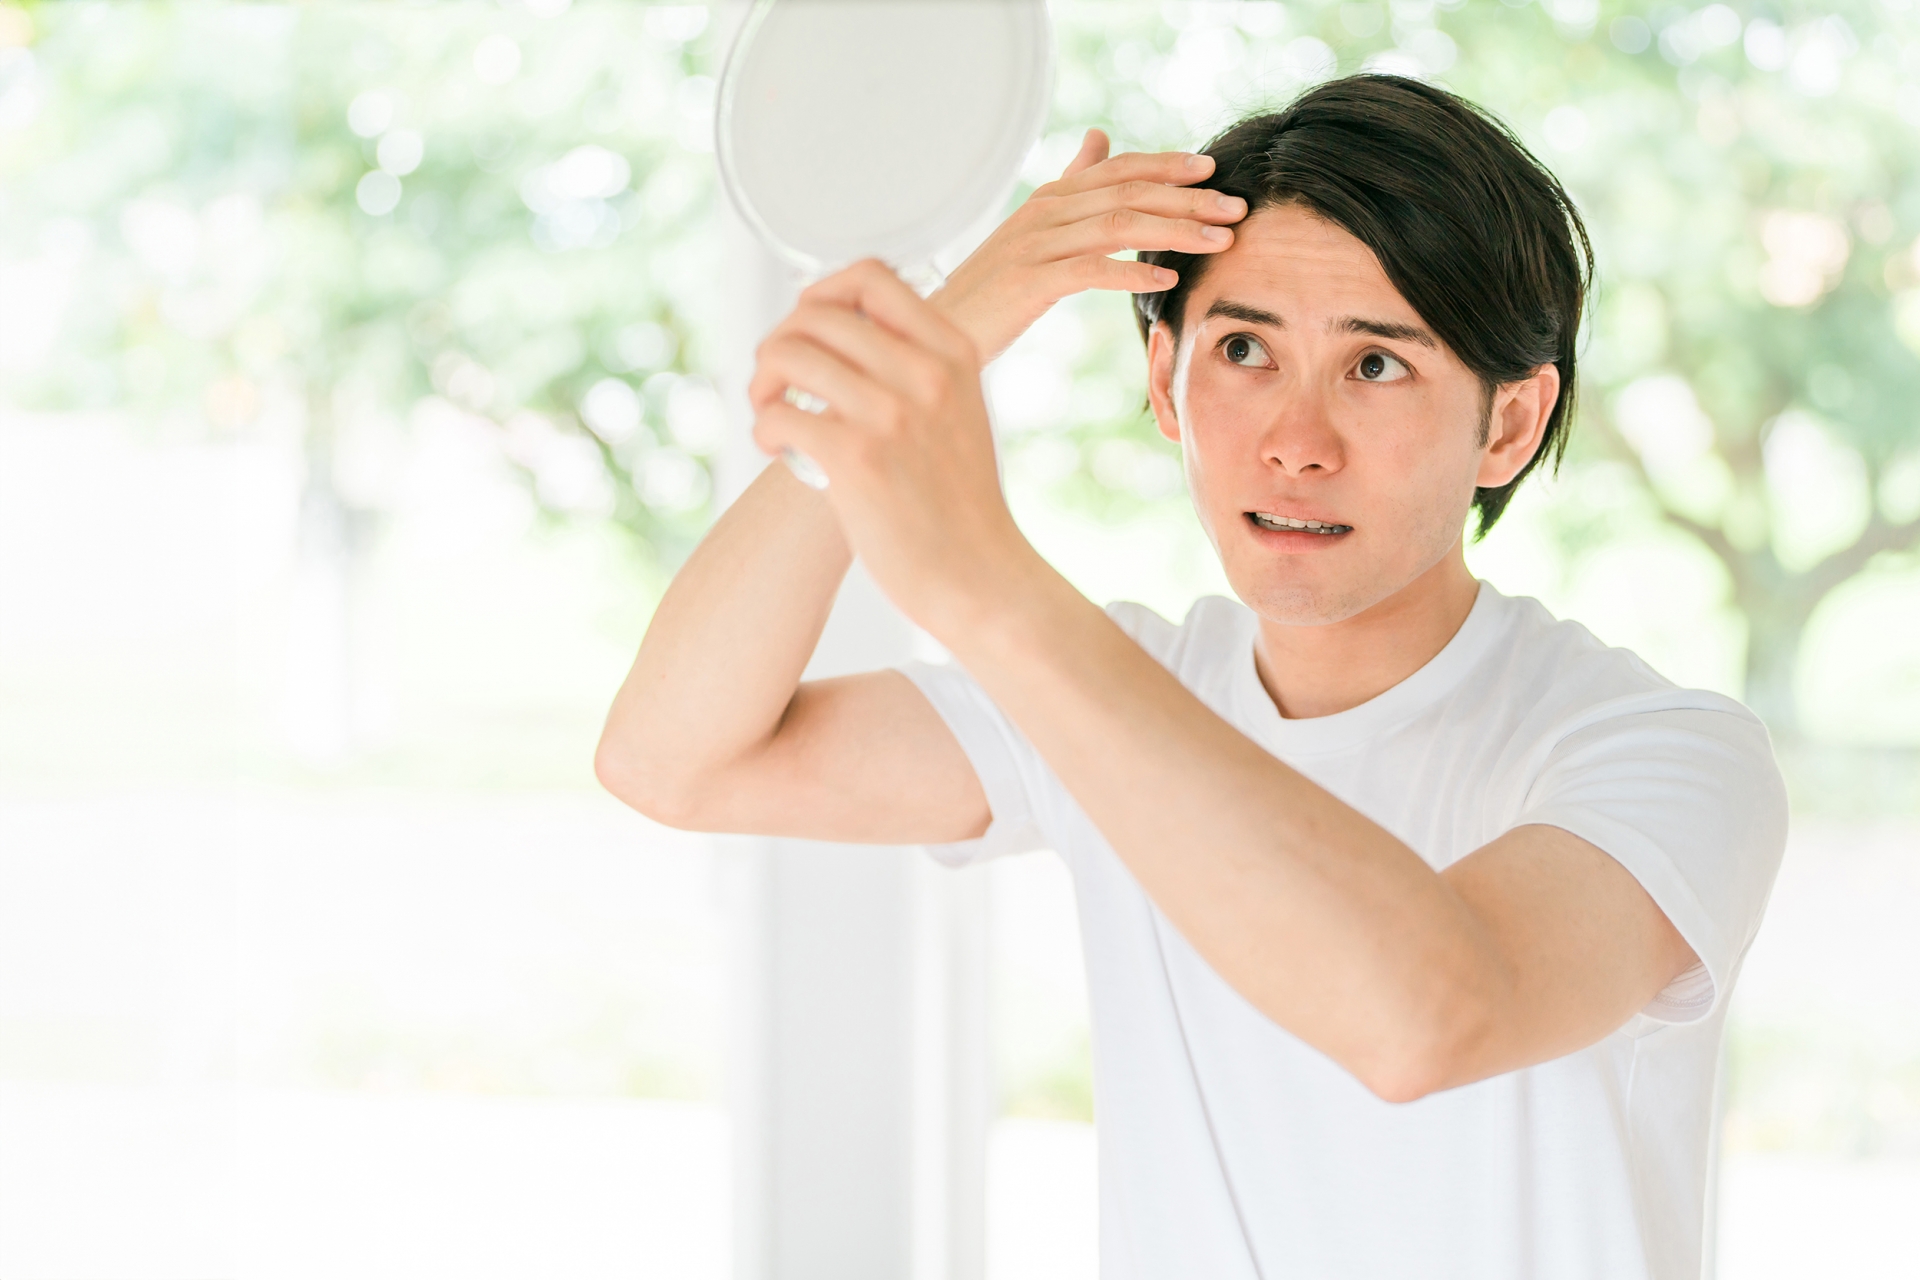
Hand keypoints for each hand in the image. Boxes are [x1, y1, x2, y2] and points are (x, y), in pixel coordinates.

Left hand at [749, 260, 1031, 636]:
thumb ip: (917, 367)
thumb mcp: (961, 410)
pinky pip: (779, 413)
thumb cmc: (960, 503)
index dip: (822, 291)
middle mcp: (923, 372)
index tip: (810, 327)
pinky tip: (776, 449)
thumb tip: (844, 329)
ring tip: (770, 413)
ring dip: (761, 382)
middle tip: (777, 382)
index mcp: (952, 352)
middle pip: (815, 312)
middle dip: (780, 342)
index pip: (871, 275)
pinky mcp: (856, 458)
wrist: (978, 575)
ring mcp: (890, 413)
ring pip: (786, 353)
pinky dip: (763, 429)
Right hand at [930, 128, 1246, 365]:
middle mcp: (1044, 212)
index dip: (1168, 166)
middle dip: (1189, 199)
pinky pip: (1091, 268)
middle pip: (1128, 193)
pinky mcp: (1029, 281)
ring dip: (1176, 231)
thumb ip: (1071, 184)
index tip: (1213, 171)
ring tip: (1219, 241)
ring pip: (1118, 225)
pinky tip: (1167, 279)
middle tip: (1236, 209)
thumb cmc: (993, 290)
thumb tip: (1099, 138)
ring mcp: (1035, 244)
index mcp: (1050, 198)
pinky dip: (1132, 271)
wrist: (941, 329)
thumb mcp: (1035, 230)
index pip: (1119, 170)